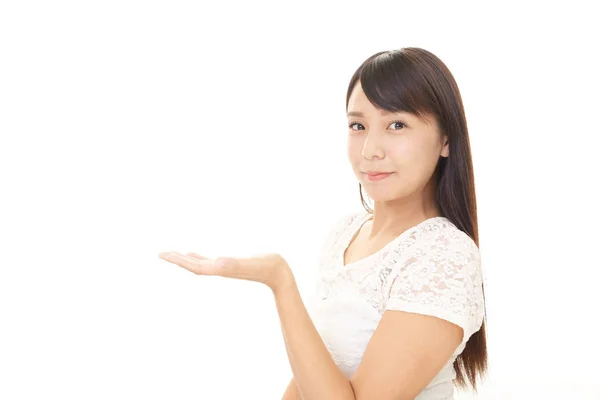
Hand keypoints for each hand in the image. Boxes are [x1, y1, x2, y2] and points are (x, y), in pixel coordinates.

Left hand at [158, 251, 294, 293]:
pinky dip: (199, 257)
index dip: (178, 260)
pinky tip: (195, 254)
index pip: (194, 266)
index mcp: (221, 269)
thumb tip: (218, 263)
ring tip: (174, 255)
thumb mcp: (249, 263)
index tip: (162, 254)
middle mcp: (220, 270)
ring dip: (186, 259)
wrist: (280, 274)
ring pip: (200, 264)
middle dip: (177, 260)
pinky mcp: (231, 265)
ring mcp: (225, 268)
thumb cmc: (266, 267)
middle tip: (160, 254)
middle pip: (194, 265)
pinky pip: (209, 261)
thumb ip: (233, 265)